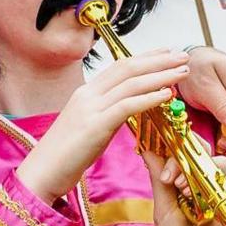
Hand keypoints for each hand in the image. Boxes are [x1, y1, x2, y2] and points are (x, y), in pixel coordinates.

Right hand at [17, 50, 189, 202]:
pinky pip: (127, 106)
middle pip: (128, 68)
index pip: (119, 66)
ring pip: (131, 83)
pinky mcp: (95, 125)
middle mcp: (88, 94)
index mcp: (86, 92)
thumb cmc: (65, 156)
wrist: (42, 172)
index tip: (167, 53)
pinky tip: (167, 94)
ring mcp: (91, 108)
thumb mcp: (87, 128)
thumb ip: (104, 115)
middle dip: (158, 60)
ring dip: (160, 76)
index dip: (145, 57)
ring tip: (182, 72)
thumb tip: (123, 111)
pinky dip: (149, 98)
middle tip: (183, 55)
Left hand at [146, 154, 225, 225]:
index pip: (183, 151)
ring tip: (181, 189)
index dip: (171, 148)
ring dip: (196, 168)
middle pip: (201, 151)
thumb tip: (146, 148)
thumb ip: (158, 178)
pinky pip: (225, 179)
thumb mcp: (163, 209)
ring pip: (215, 161)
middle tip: (170, 177)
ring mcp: (218, 193)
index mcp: (184, 183)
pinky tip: (194, 196)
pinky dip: (209, 179)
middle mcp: (202, 184)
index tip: (158, 163)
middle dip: (184, 155)